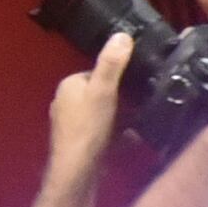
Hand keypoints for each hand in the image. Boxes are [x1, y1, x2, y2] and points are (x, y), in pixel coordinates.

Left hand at [48, 32, 133, 182]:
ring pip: (103, 115)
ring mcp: (72, 125)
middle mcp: (65, 103)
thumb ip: (112, 64)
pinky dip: (118, 136)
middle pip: (101, 95)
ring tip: (141, 122)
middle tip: (142, 104)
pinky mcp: (81, 144)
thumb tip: (122, 34)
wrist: (78, 172)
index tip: (137, 82)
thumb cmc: (88, 128)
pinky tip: (132, 141)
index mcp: (68, 86)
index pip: (95, 73)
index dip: (116, 78)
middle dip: (121, 100)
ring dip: (122, 119)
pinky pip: (103, 134)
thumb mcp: (103, 91)